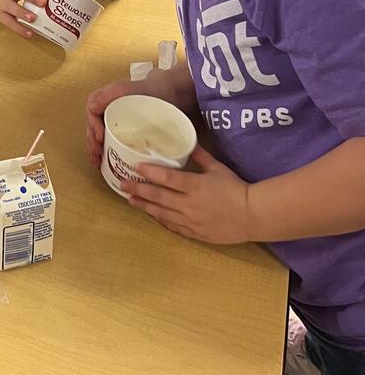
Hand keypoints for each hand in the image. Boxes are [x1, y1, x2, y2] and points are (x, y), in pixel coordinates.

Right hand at [86, 77, 167, 166]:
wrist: (170, 94)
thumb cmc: (149, 90)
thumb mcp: (126, 89)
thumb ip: (108, 95)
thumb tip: (91, 107)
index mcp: (106, 99)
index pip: (92, 113)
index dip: (92, 126)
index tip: (100, 138)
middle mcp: (109, 109)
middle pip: (93, 126)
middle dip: (92, 142)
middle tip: (96, 155)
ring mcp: (117, 120)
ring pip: (100, 134)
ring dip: (97, 149)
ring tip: (98, 162)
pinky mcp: (126, 130)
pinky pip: (112, 140)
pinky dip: (108, 151)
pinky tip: (108, 161)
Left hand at [124, 145, 251, 244]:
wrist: (253, 215)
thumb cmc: (235, 188)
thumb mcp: (217, 168)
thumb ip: (200, 155)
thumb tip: (188, 140)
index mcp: (195, 186)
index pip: (167, 179)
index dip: (149, 173)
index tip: (135, 167)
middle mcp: (189, 204)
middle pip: (158, 196)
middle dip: (138, 190)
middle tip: (122, 184)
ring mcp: (191, 221)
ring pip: (162, 213)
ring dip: (144, 206)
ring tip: (130, 200)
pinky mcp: (195, 233)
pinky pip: (173, 227)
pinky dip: (160, 220)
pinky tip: (151, 214)